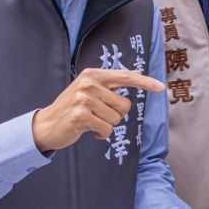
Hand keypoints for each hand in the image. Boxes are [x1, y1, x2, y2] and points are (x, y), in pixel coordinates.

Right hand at [32, 69, 165, 153]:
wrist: (46, 125)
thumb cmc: (73, 108)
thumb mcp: (90, 90)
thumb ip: (111, 83)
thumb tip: (135, 73)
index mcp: (93, 74)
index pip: (126, 76)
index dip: (146, 82)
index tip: (161, 87)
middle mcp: (89, 83)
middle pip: (125, 105)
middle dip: (116, 116)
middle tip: (98, 115)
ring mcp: (84, 98)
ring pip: (116, 119)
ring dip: (107, 125)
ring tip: (91, 122)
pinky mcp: (80, 115)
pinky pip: (107, 129)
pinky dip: (101, 134)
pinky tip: (89, 130)